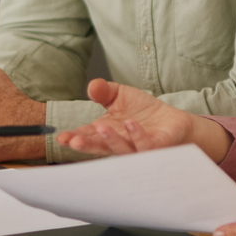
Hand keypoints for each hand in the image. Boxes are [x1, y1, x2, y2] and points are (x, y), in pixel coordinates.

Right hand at [56, 79, 217, 157]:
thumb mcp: (120, 95)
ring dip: (110, 139)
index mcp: (106, 132)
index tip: (62, 138)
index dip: (74, 138)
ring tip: (101, 127)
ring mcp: (136, 149)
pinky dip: (137, 136)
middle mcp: (119, 144)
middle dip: (86, 145)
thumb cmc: (143, 111)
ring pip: (121, 149)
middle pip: (100, 147)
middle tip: (74, 142)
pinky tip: (131, 124)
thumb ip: (104, 91)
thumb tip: (92, 86)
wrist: (173, 121)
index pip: (87, 136)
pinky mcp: (155, 149)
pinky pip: (145, 146)